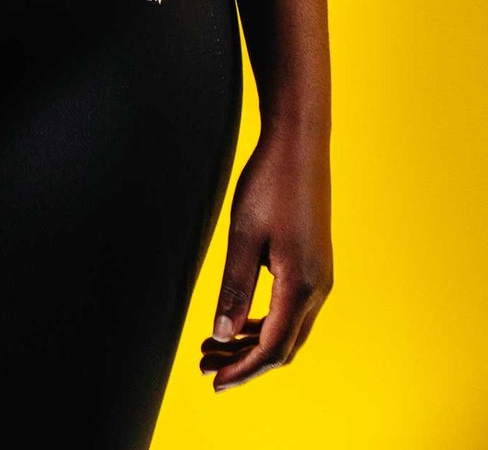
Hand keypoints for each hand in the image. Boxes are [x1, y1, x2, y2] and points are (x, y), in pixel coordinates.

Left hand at [200, 121, 332, 390]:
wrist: (300, 144)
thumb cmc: (270, 182)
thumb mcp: (244, 234)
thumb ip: (235, 287)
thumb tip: (223, 335)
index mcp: (302, 284)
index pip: (273, 348)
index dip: (243, 371)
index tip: (214, 382)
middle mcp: (318, 288)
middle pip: (283, 346)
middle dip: (244, 362)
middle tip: (205, 364)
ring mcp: (320, 277)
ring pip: (288, 329)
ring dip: (252, 342)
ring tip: (214, 345)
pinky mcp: (315, 265)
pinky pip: (291, 309)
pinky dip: (265, 322)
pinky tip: (239, 320)